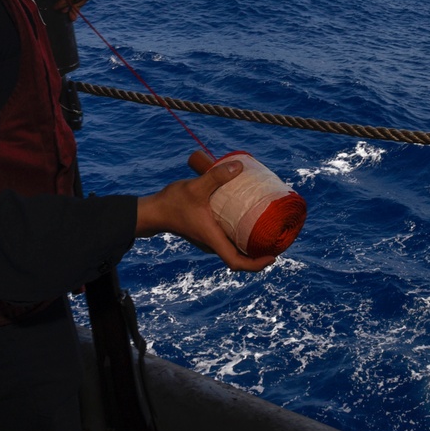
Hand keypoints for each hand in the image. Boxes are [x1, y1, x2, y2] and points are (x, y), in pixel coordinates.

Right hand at [135, 159, 276, 272]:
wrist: (153, 211)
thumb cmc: (172, 203)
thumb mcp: (196, 187)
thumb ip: (217, 176)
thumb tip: (240, 166)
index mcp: (213, 239)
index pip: (237, 262)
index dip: (257, 263)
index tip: (273, 255)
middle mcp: (212, 244)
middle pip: (240, 257)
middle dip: (260, 252)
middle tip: (277, 239)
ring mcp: (208, 240)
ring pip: (233, 248)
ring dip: (249, 243)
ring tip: (265, 228)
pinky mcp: (204, 233)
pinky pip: (227, 239)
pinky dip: (239, 235)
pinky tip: (244, 220)